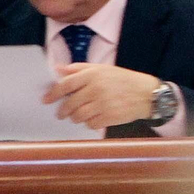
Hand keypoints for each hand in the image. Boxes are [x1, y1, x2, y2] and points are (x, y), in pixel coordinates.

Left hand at [44, 64, 160, 130]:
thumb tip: (58, 70)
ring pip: (78, 116)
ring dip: (75, 118)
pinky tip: (94, 119)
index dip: (53, 93)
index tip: (46, 100)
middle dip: (63, 111)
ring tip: (77, 116)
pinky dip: (89, 123)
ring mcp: (103, 104)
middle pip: (70, 104)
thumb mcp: (103, 69)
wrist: (147, 94)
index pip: (66, 84)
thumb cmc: (124, 80)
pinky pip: (90, 124)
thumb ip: (80, 68)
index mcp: (93, 74)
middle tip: (61, 113)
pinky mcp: (109, 117)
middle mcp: (96, 88)